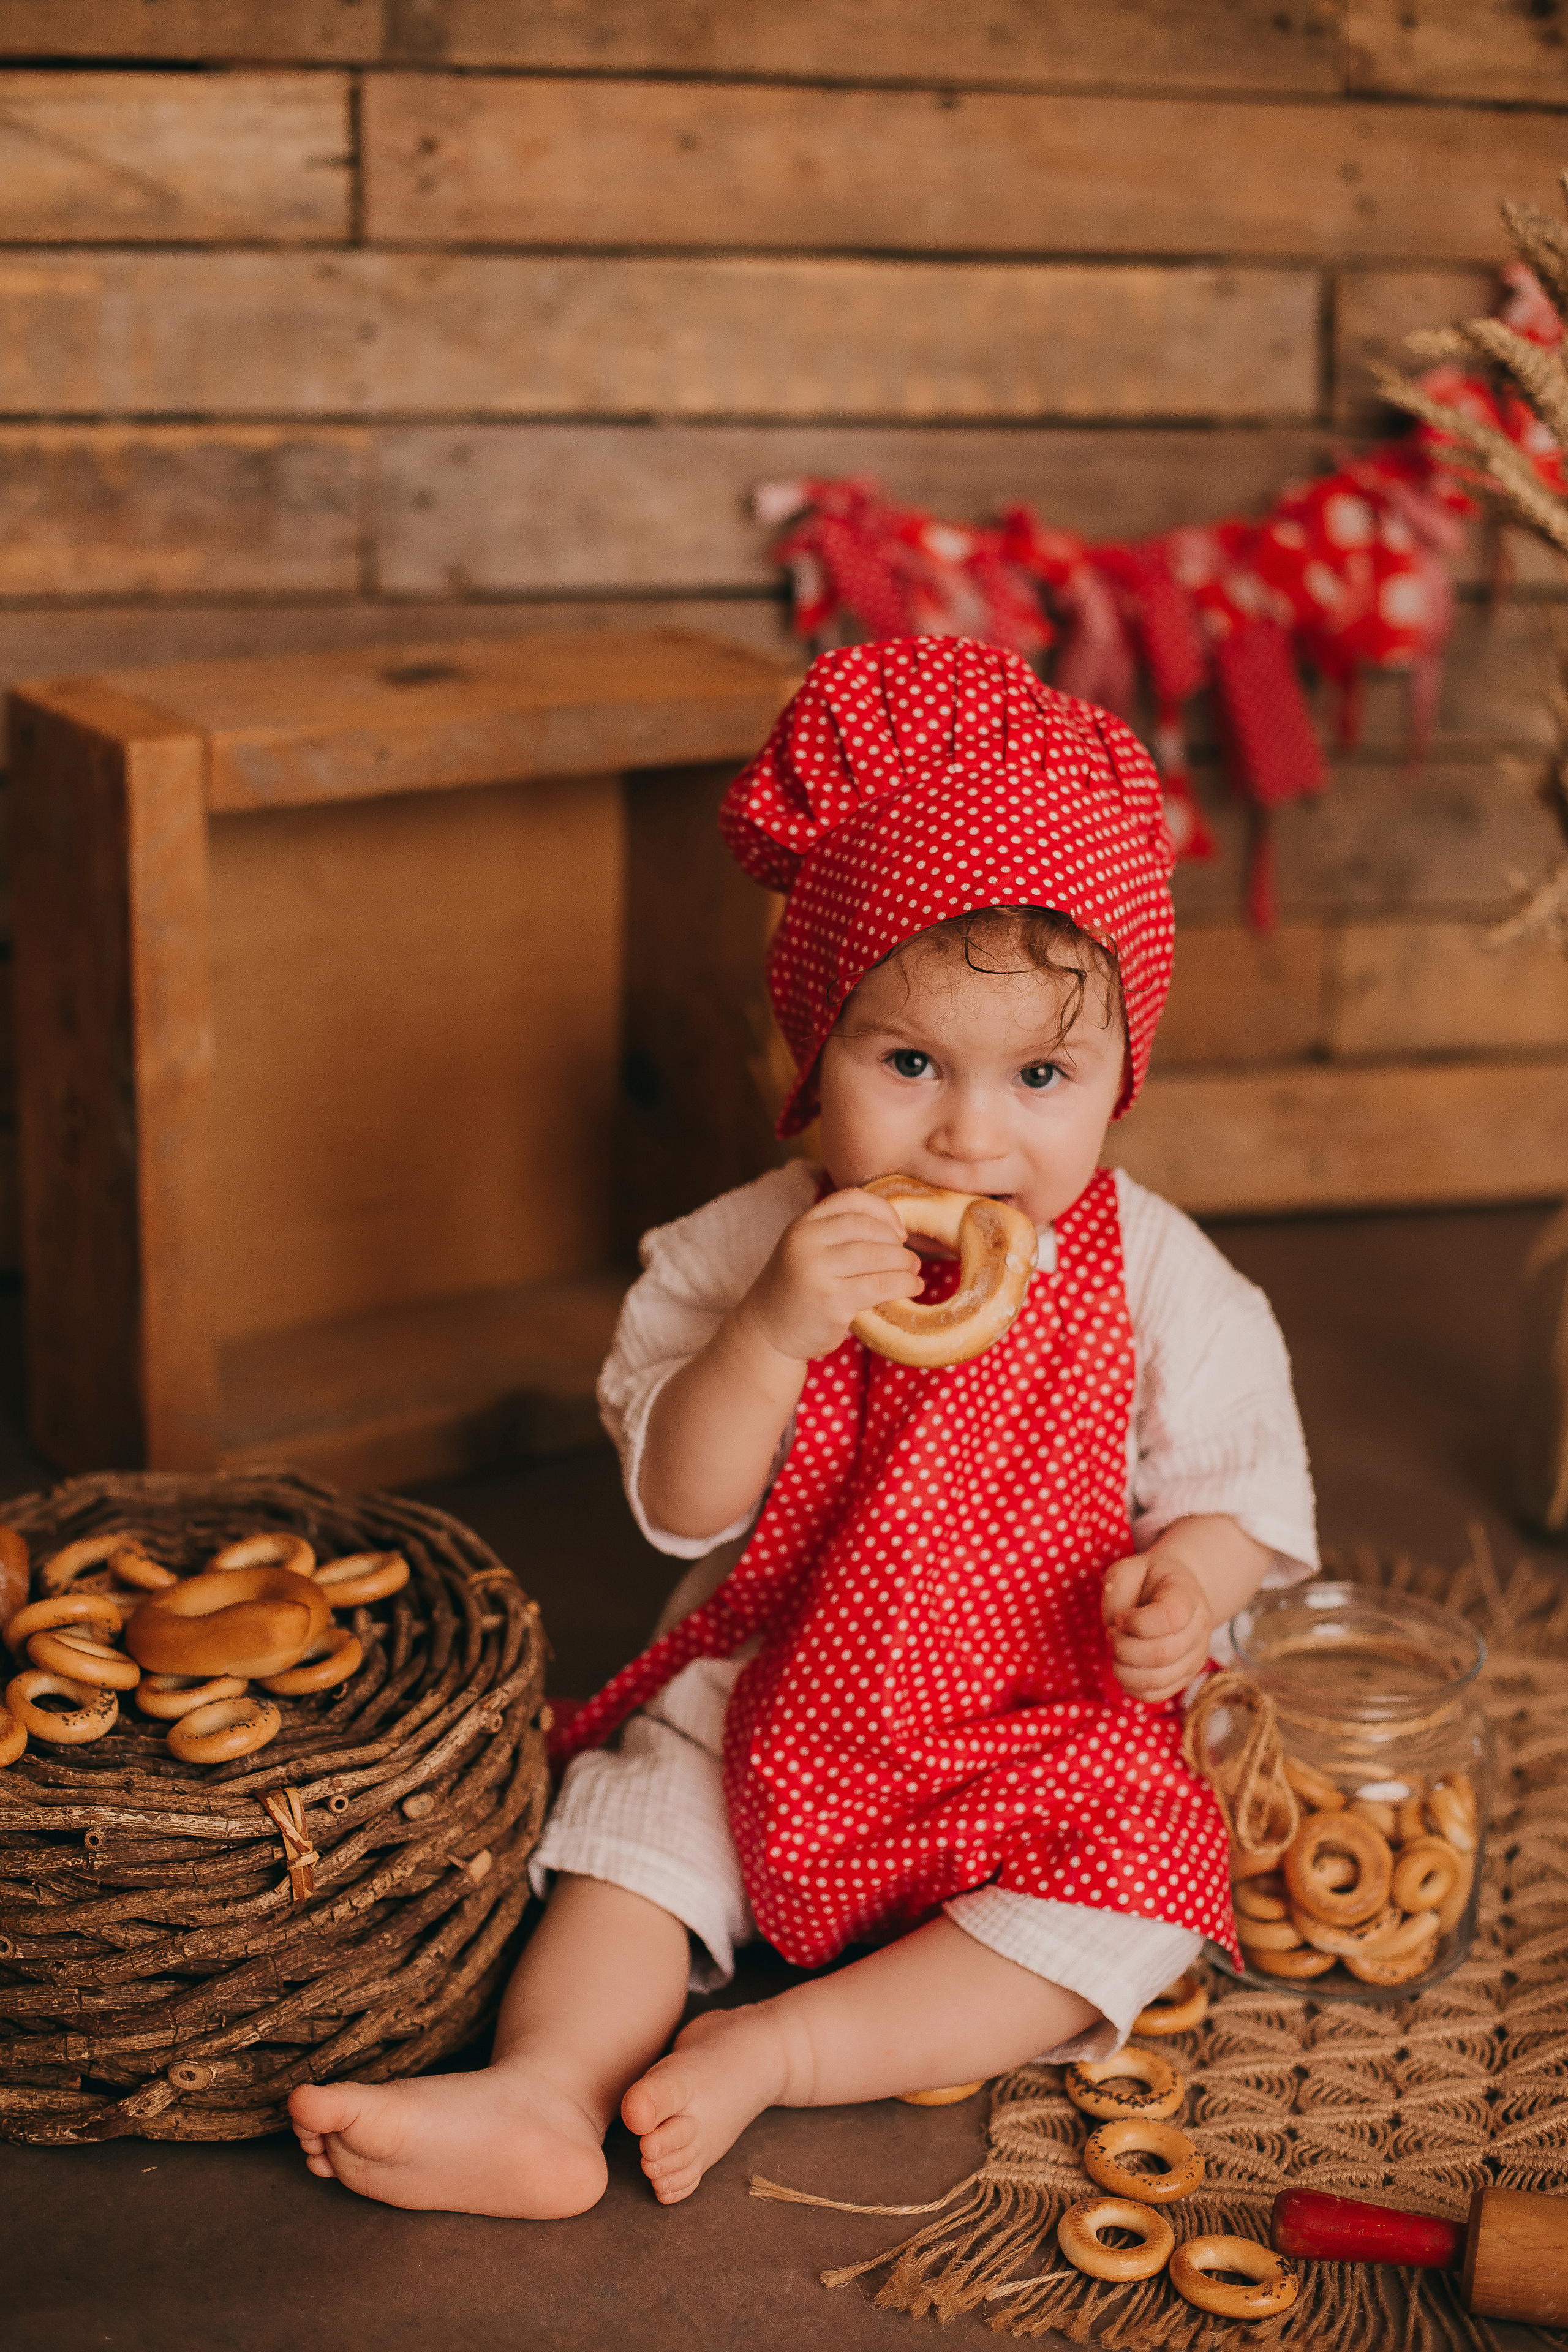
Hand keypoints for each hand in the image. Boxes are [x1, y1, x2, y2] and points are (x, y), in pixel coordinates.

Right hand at [738, 1188, 923, 1364]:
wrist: (768, 1330)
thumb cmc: (799, 1288)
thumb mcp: (808, 1249)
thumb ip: (838, 1234)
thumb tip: (897, 1230)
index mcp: (803, 1224)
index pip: (852, 1199)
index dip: (884, 1211)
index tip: (899, 1232)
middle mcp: (806, 1242)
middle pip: (868, 1227)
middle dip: (897, 1243)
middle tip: (909, 1259)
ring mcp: (818, 1271)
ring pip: (878, 1256)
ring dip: (905, 1264)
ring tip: (913, 1273)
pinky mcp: (832, 1301)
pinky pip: (880, 1286)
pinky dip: (903, 1285)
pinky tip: (912, 1288)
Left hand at [1102, 1549, 1214, 1705]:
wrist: (1176, 1592)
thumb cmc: (1147, 1580)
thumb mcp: (1128, 1568)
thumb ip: (1116, 1588)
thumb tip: (1115, 1622)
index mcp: (1187, 1595)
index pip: (1171, 1617)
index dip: (1137, 1623)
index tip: (1121, 1617)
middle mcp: (1199, 1628)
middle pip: (1163, 1654)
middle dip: (1124, 1648)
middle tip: (1111, 1634)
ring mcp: (1196, 1655)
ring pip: (1159, 1680)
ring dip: (1124, 1670)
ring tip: (1116, 1650)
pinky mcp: (1185, 1676)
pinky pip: (1156, 1695)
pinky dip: (1131, 1687)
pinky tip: (1124, 1667)